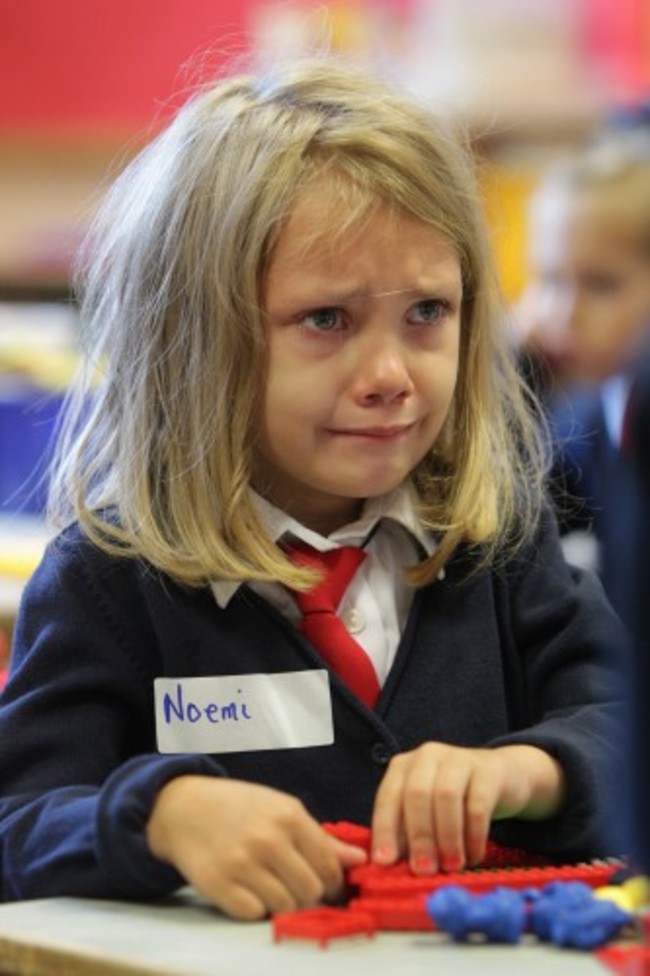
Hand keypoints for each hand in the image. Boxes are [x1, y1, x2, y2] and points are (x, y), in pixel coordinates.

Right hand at [146, 776, 365, 919]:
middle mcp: (267, 839)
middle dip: (310, 895)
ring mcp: (242, 864)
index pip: (329, 865)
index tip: (327, 885)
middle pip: (310, 891)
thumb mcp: (281, 808)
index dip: (333, 882)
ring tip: (273, 887)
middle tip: (298, 888)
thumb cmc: (239, 806)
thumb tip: (359, 860)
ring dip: (284, 904)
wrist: (183, 807)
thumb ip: (320, 837)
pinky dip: (256, 908)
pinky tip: (250, 891)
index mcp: (289, 816)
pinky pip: (254, 914)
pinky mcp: (218, 885)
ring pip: (285, 907)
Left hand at [370, 743, 564, 874]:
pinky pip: (478, 803)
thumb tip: (392, 866)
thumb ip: (407, 834)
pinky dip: (474, 835)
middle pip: (417, 794)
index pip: (388, 797)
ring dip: (447, 836)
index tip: (385, 862)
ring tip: (451, 866)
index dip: (385, 830)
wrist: (501, 777)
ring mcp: (458, 758)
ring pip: (446, 795)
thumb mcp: (425, 814)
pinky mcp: (488, 770)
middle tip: (425, 869)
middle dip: (419, 836)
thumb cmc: (454, 801)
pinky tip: (475, 856)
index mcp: (403, 766)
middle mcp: (427, 756)